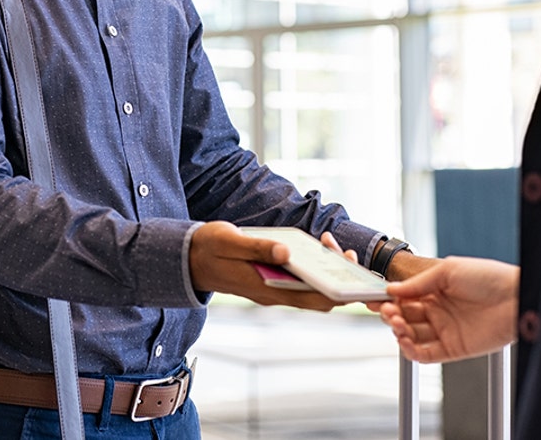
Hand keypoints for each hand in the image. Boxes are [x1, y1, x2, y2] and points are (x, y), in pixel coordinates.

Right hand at [188, 222, 359, 311]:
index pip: (314, 299)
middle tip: (346, 251)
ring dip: (326, 269)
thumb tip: (287, 253)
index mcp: (266, 289)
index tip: (351, 269)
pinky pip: (299, 278)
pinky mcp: (271, 279)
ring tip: (329, 242)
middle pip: (319, 296)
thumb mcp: (230, 242)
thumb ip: (257, 248)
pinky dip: (311, 264)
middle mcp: (274, 294)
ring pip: (311, 287)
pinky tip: (314, 245)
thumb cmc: (208, 248)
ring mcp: (273, 288)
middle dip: (339, 278)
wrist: (189, 259)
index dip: (339, 290)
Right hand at [373, 256, 519, 362]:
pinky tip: (405, 341)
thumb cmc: (489, 278)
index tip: (375, 298)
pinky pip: (425, 354)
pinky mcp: (453, 348)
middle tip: (387, 310)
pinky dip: (410, 350)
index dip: (388, 299)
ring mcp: (444, 331)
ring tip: (397, 322)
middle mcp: (437, 311)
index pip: (403, 298)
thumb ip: (418, 283)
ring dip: (398, 331)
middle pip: (404, 317)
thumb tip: (392, 289)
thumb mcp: (448, 271)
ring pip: (410, 336)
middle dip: (390, 314)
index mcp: (434, 291)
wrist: (517, 298)